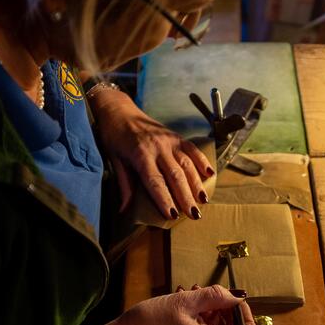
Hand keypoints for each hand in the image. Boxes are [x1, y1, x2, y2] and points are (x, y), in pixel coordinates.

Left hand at [89, 89, 213, 219]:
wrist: (118, 110)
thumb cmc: (113, 137)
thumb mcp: (114, 161)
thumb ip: (124, 185)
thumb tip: (124, 210)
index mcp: (140, 155)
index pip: (155, 181)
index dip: (165, 199)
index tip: (173, 215)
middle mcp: (157, 147)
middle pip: (175, 175)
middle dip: (186, 196)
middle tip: (195, 214)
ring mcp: (168, 140)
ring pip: (187, 164)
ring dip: (197, 183)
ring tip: (203, 200)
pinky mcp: (175, 135)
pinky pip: (192, 149)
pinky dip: (202, 161)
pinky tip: (210, 174)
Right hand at [113, 285, 259, 324]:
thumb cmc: (150, 323)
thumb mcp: (184, 302)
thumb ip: (215, 296)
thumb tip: (238, 296)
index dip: (248, 318)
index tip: (233, 299)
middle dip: (226, 313)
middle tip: (210, 294)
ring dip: (212, 315)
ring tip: (194, 294)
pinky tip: (186, 307)